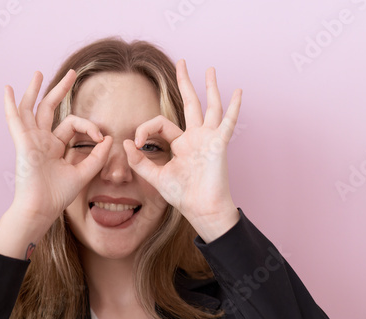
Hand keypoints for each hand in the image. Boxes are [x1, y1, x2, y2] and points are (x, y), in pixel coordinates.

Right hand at [2, 69, 111, 237]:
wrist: (41, 208)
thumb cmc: (57, 196)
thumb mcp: (82, 174)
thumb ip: (96, 157)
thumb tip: (108, 138)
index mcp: (54, 147)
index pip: (72, 125)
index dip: (89, 127)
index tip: (101, 138)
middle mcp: (41, 141)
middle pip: (49, 108)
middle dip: (61, 90)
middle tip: (72, 73)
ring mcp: (30, 140)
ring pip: (31, 109)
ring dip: (34, 90)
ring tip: (39, 73)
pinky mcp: (22, 143)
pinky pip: (14, 120)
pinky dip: (10, 104)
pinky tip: (8, 89)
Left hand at [122, 60, 241, 238]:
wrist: (202, 209)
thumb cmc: (183, 196)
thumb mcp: (156, 177)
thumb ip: (140, 162)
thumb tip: (126, 144)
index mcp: (180, 144)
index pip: (160, 124)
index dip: (145, 128)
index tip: (136, 141)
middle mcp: (195, 137)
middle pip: (190, 103)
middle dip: (185, 82)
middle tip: (182, 62)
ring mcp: (208, 139)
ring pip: (210, 106)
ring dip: (210, 87)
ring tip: (210, 69)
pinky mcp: (219, 143)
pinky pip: (228, 122)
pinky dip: (234, 106)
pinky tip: (239, 91)